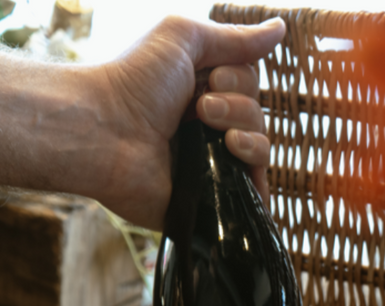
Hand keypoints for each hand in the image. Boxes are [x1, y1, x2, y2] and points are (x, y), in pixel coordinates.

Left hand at [0, 16, 283, 229]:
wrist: (104, 132)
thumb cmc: (134, 81)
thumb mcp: (184, 39)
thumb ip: (233, 39)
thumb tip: (281, 28)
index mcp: (203, 93)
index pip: (250, 88)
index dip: (241, 81)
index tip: (212, 78)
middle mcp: (208, 131)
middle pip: (257, 117)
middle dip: (238, 107)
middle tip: (200, 108)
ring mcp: (210, 167)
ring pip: (259, 151)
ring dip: (245, 134)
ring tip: (209, 131)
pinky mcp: (210, 199)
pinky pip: (254, 195)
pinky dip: (257, 179)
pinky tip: (237, 158)